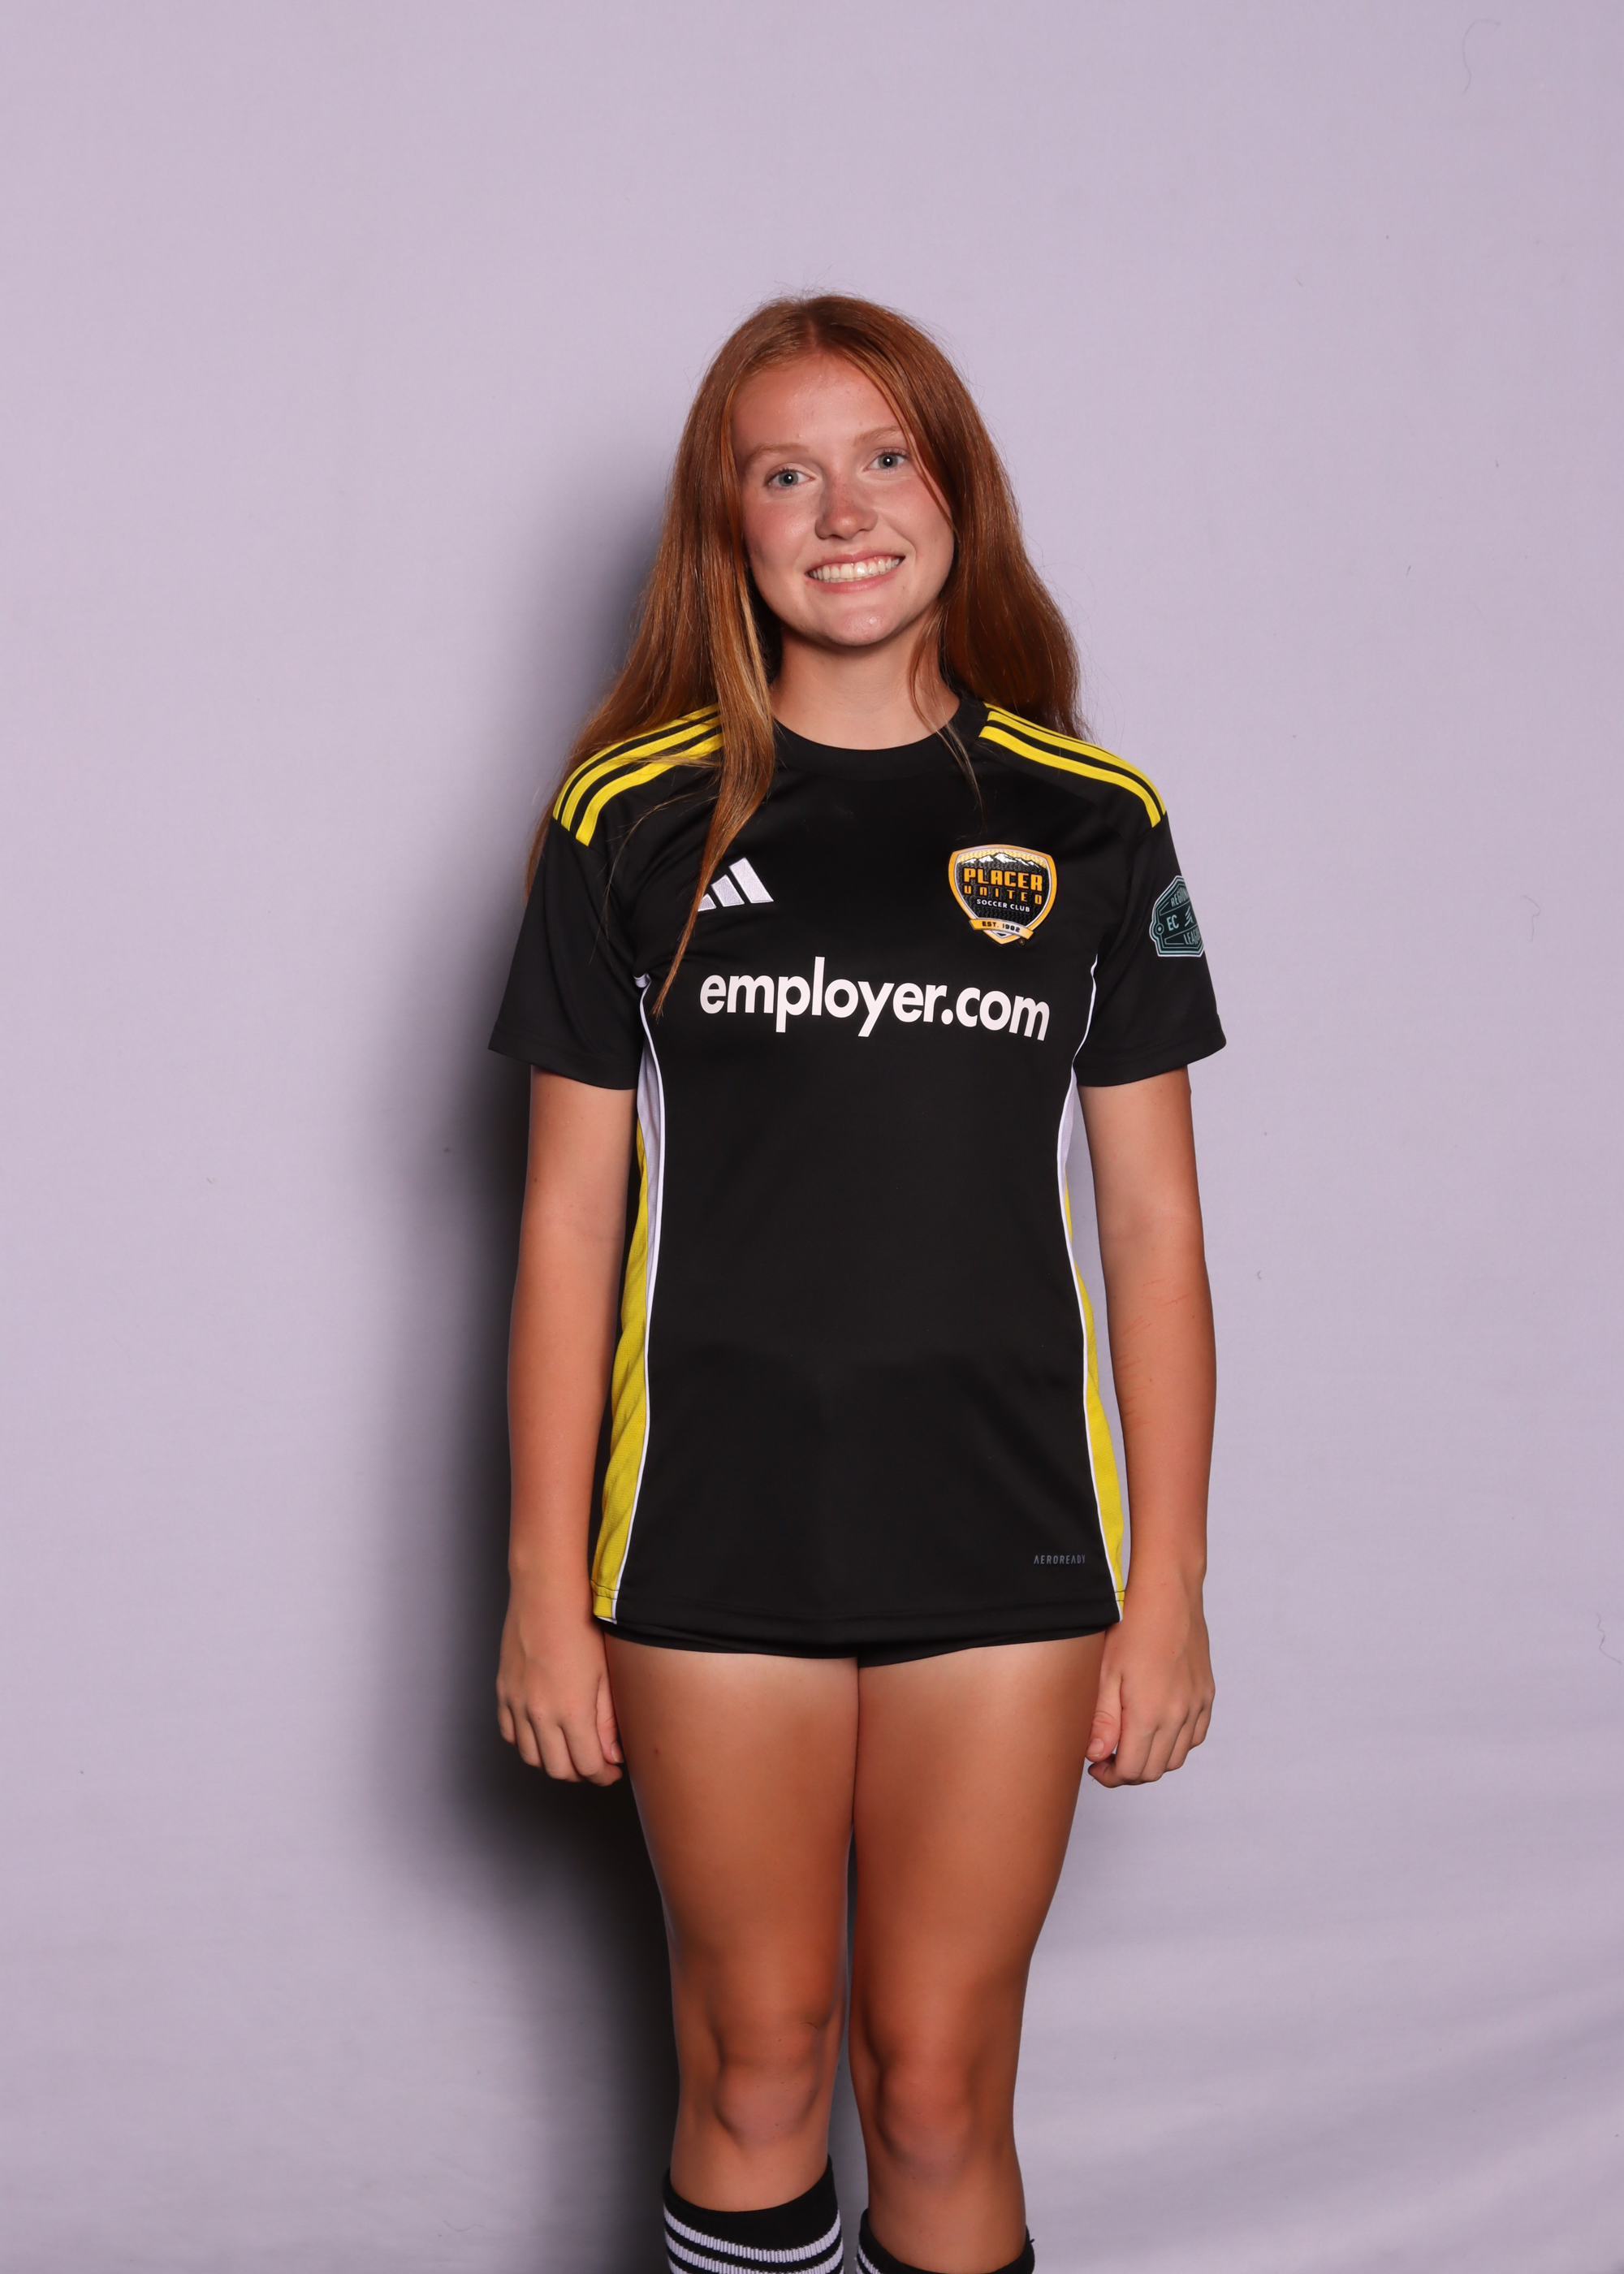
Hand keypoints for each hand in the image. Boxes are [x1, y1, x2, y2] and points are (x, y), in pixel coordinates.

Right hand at [497, 1582, 623, 1784]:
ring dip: (553, 1761)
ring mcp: (517, 1704)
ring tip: (570, 1749)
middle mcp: (539, 1713)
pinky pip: (510, 1734)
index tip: (612, 1771)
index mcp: (571, 1711)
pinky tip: (543, 1733)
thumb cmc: (581, 1625)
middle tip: (595, 1762)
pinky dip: (527, 1742)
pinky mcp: (503, 1693)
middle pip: (558, 1769)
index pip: (587, 1766)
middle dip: (580, 1773)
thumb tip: (612, 1756)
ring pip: (532, 1758)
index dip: (603, 1775)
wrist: (546, 1594)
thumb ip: (608, 1722)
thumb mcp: (606, 1674)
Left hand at [1086, 1575, 1212, 1786]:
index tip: (1096, 1766)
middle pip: (1155, 1770)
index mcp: (1149, 1714)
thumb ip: (1103, 1719)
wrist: (1168, 1596)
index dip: (1110, 1776)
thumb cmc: (1132, 1627)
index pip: (1132, 1770)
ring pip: (1177, 1758)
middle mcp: (1178, 1716)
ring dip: (1153, 1760)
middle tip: (1108, 1758)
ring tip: (1131, 1743)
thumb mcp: (1105, 1672)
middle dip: (1129, 1772)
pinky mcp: (1206, 1695)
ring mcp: (1196, 1706)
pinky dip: (1177, 1744)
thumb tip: (1097, 1755)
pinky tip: (1159, 1730)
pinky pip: (1195, 1737)